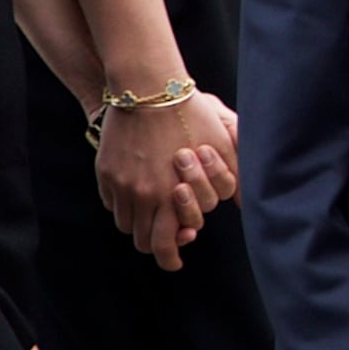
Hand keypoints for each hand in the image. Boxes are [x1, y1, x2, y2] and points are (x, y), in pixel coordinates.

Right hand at [99, 89, 237, 270]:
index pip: (165, 245)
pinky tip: (138, 194)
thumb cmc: (191, 115)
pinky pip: (111, 202)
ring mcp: (119, 184)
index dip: (170, 258)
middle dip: (156, 244)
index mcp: (172, 195)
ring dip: (140, 224)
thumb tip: (243, 205)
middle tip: (166, 240)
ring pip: (125, 223)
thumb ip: (230, 180)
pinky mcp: (105, 171)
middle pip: (142, 240)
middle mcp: (142, 195)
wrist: (149, 88)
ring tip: (154, 214)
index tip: (176, 261)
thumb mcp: (221, 146)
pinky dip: (124, 205)